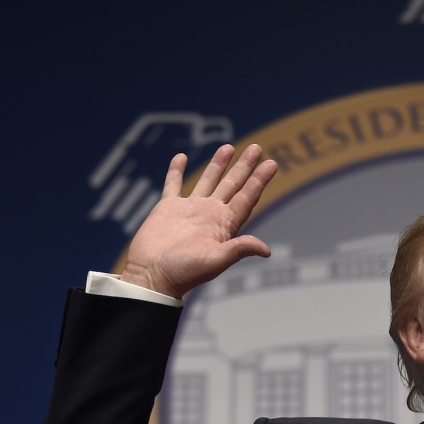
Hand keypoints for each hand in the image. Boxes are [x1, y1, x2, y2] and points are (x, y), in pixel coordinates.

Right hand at [119, 144, 277, 298]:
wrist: (152, 276)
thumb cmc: (184, 273)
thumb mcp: (215, 261)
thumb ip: (238, 250)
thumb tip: (266, 250)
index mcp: (224, 224)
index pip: (247, 197)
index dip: (259, 180)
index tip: (272, 164)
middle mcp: (210, 214)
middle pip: (232, 184)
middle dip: (244, 166)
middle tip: (257, 148)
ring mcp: (189, 209)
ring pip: (207, 180)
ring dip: (218, 164)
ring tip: (229, 147)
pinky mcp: (167, 208)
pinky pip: (173, 184)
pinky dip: (176, 171)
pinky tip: (181, 156)